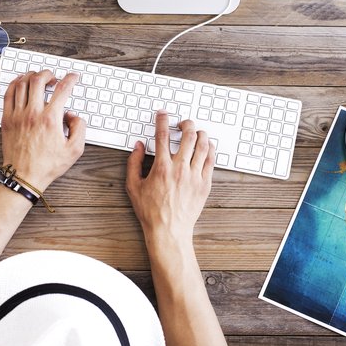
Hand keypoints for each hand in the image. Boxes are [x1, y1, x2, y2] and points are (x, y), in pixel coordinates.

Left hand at [1, 70, 85, 189]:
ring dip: (31, 76)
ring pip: (22, 84)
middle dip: (48, 73)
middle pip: (39, 80)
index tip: (73, 77)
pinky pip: (8, 94)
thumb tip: (73, 115)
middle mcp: (33, 113)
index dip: (70, 79)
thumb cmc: (47, 165)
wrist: (24, 176)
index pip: (63, 89)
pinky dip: (14, 84)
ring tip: (38, 77)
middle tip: (53, 77)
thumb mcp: (74, 150)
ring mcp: (18, 115)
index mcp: (51, 119)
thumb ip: (79, 128)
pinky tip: (20, 82)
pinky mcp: (7, 119)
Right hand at [125, 112, 214, 250]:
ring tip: (196, 132)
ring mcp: (194, 176)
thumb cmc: (151, 211)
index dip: (162, 120)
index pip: (162, 136)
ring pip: (203, 145)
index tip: (163, 114)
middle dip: (186, 123)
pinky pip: (211, 160)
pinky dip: (210, 149)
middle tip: (183, 123)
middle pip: (188, 135)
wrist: (169, 230)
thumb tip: (138, 146)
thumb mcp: (134, 186)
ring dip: (200, 133)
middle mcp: (180, 169)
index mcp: (162, 167)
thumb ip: (134, 163)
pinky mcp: (204, 184)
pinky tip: (206, 146)